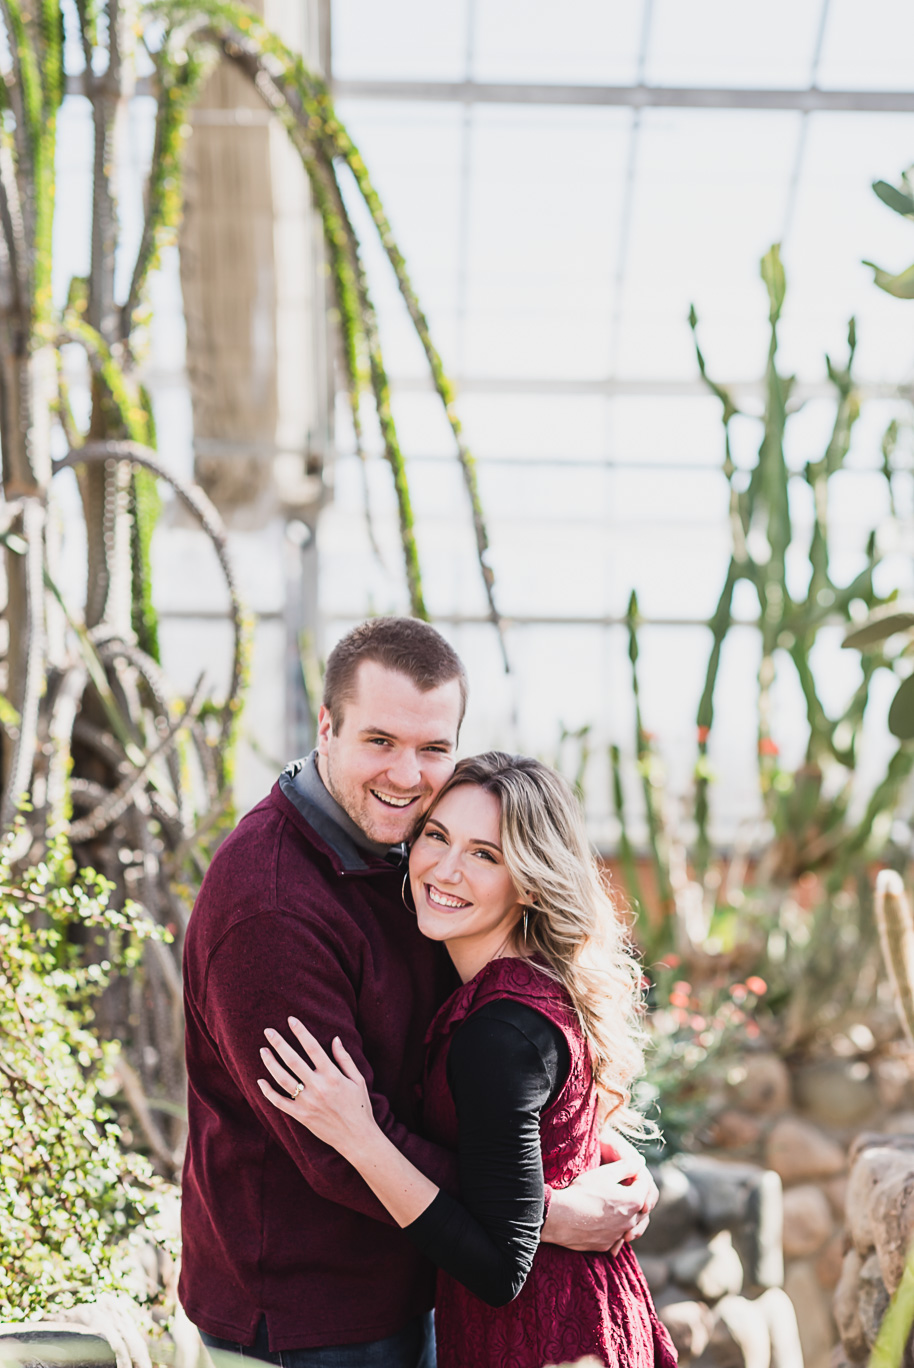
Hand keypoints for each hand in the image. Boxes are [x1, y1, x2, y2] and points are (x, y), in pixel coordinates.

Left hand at [257, 1018, 374, 1159]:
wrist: (357, 1138)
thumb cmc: (360, 1107)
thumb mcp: (358, 1080)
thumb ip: (345, 1059)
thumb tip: (335, 1038)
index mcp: (333, 1076)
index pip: (313, 1048)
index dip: (301, 1032)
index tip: (291, 1020)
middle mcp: (318, 1088)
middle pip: (293, 1061)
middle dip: (279, 1044)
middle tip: (268, 1031)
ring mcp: (307, 1103)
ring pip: (283, 1080)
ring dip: (271, 1064)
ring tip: (262, 1050)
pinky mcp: (301, 1116)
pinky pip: (280, 1103)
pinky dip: (268, 1092)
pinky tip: (260, 1081)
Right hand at [542, 1160, 655, 1252]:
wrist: (561, 1217)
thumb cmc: (583, 1192)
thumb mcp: (605, 1173)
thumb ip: (627, 1166)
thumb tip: (640, 1162)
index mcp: (634, 1201)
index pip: (644, 1185)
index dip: (636, 1174)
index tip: (626, 1169)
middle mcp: (631, 1221)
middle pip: (639, 1205)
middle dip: (633, 1194)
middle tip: (619, 1184)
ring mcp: (619, 1235)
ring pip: (629, 1223)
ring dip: (625, 1212)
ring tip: (612, 1202)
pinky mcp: (606, 1245)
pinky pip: (615, 1235)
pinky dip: (613, 1227)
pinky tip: (602, 1219)